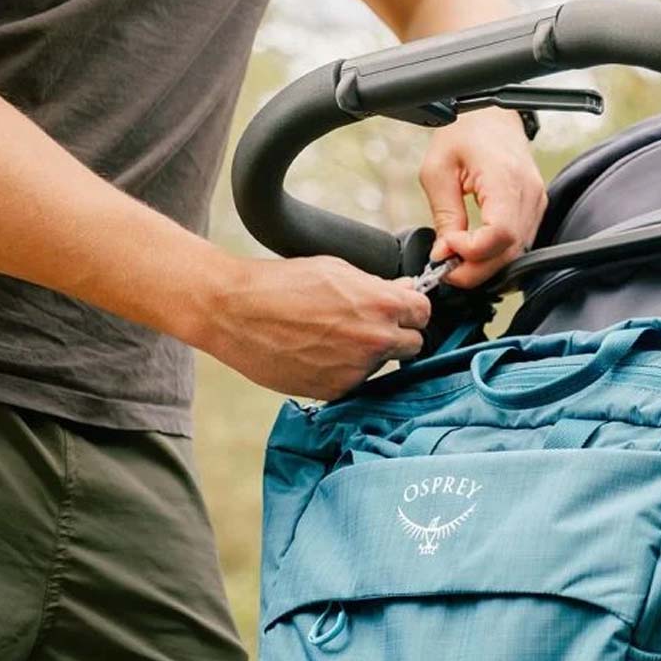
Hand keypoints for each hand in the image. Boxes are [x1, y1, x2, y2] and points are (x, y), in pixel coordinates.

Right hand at [197, 255, 430, 400]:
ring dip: (368, 354)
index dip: (412, 311)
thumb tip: (406, 291)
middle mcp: (375, 340)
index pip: (424, 314)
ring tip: (331, 337)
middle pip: (414, 345)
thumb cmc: (284, 284)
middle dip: (398, 335)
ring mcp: (356, 369)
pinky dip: (343, 370)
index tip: (401, 311)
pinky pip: (355, 381)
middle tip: (370, 326)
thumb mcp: (337, 271)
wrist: (236, 312)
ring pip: (382, 365)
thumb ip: (378, 286)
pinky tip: (318, 353)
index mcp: (382, 305)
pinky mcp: (335, 390)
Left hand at [419, 109, 546, 287]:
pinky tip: (474, 250)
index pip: (500, 234)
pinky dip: (495, 254)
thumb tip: (445, 254)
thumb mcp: (438, 171)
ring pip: (516, 253)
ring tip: (456, 258)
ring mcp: (536, 202)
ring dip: (485, 265)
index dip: (472, 252)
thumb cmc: (464, 132)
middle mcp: (529, 193)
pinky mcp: (534, 209)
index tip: (446, 249)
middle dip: (475, 270)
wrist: (490, 114)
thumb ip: (445, 216)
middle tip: (446, 269)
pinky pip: (519, 243)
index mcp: (505, 178)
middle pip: (510, 252)